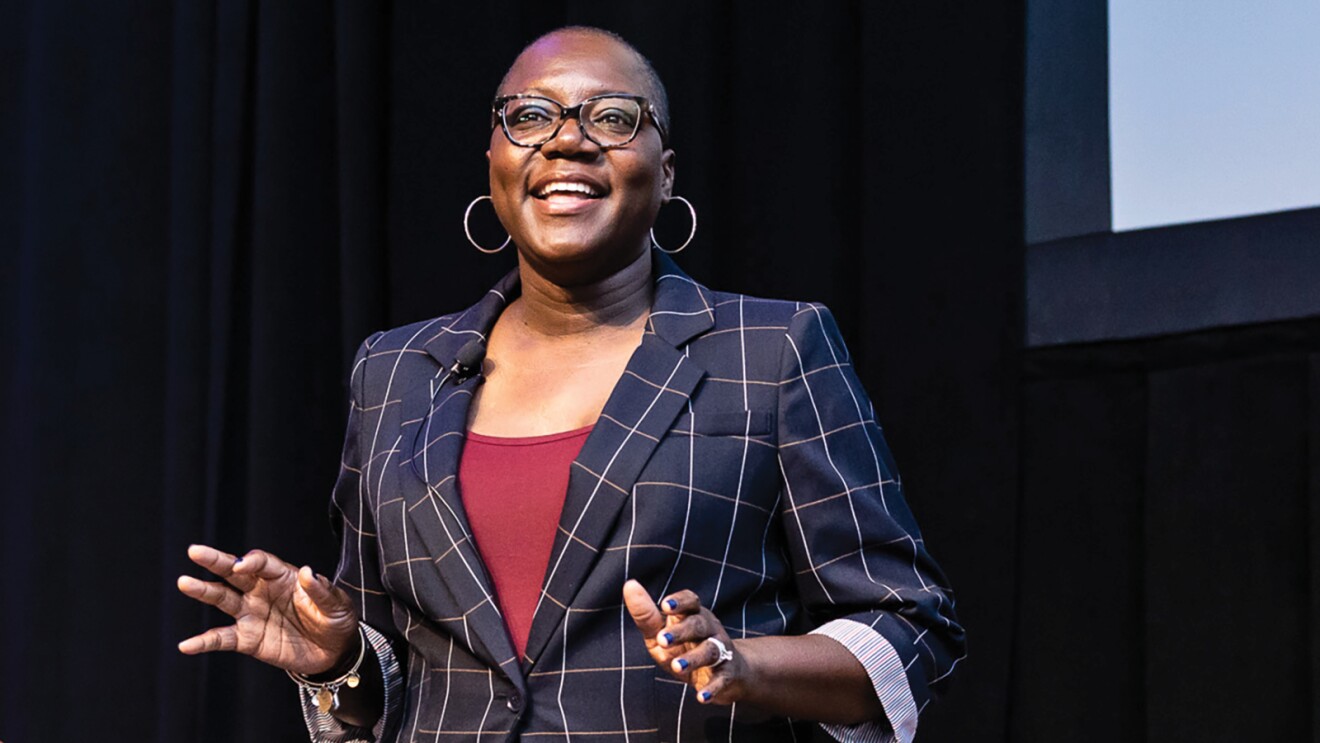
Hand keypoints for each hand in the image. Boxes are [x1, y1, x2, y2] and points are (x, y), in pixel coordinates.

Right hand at [176, 544, 358, 675]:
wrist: (334, 651)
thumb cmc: (335, 619)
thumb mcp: (336, 604)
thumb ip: (321, 590)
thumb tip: (307, 572)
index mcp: (283, 576)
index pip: (262, 563)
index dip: (252, 561)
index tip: (243, 564)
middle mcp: (261, 590)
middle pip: (234, 572)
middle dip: (215, 561)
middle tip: (194, 551)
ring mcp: (251, 613)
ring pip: (222, 599)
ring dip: (203, 591)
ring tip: (184, 582)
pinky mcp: (247, 638)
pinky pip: (222, 638)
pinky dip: (204, 642)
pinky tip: (186, 645)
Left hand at [623, 579, 746, 704]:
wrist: (726, 674)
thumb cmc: (684, 648)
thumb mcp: (661, 633)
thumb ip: (646, 614)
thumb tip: (629, 585)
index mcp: (693, 615)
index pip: (691, 601)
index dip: (679, 602)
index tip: (664, 606)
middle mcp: (709, 629)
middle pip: (699, 625)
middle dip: (681, 631)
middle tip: (661, 640)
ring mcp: (721, 651)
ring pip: (710, 650)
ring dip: (694, 658)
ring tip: (676, 666)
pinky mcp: (727, 674)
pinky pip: (722, 679)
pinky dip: (712, 688)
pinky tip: (701, 696)